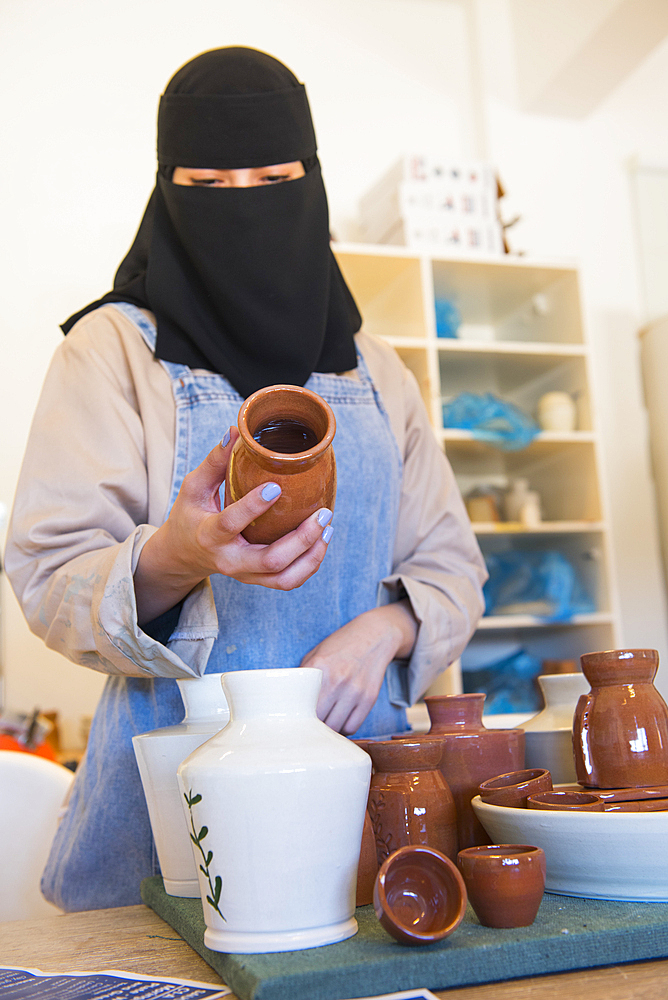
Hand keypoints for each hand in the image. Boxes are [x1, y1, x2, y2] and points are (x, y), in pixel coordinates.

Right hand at [134, 427, 332, 622]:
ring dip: (311, 556)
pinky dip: (309, 565)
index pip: (231, 524)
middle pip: (270, 560)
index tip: (276, 487)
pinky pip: (288, 582)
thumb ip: (214, 461)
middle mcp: (229, 560)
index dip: (253, 507)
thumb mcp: (194, 487)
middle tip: (323, 513)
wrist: (184, 554)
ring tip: (328, 528)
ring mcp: (245, 574)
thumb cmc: (191, 514)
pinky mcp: (257, 580)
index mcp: (209, 536)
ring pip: (284, 578)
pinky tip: (322, 541)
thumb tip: (235, 430)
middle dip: (302, 539)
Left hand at [300, 600, 417, 734]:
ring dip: (328, 729)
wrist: (374, 634)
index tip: (296, 719)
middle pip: (319, 720)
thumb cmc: (341, 645)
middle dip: (313, 724)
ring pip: (336, 727)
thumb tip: (289, 701)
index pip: (303, 704)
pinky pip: (353, 726)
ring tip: (325, 722)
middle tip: (310, 723)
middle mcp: (338, 680)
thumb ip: (302, 676)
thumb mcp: (316, 654)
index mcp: (320, 667)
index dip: (298, 716)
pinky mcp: (369, 698)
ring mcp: (355, 690)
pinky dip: (344, 728)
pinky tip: (340, 720)